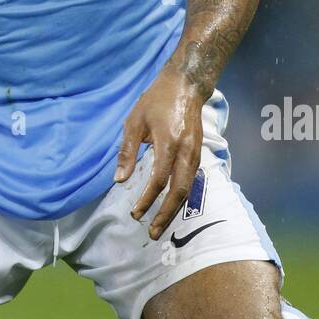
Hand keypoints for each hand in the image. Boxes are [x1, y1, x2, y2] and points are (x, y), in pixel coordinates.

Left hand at [113, 69, 203, 238]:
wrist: (186, 86)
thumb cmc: (155, 101)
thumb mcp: (135, 121)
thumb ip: (127, 151)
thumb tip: (119, 180)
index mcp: (169, 143)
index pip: (159, 179)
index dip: (147, 199)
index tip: (136, 214)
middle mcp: (186, 152)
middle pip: (179, 191)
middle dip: (165, 214)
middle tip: (152, 233)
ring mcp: (196, 153)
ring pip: (188, 189)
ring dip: (174, 209)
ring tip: (161, 225)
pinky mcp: (198, 153)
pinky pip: (191, 181)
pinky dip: (181, 197)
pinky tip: (171, 206)